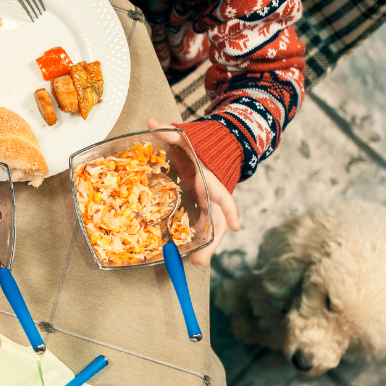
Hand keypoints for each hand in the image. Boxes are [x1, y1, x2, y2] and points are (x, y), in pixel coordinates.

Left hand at [147, 118, 239, 265]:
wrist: (207, 150)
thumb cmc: (197, 145)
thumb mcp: (184, 137)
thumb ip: (169, 132)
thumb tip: (150, 122)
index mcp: (210, 180)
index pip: (223, 197)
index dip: (229, 211)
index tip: (235, 226)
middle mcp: (210, 195)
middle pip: (216, 221)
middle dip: (212, 240)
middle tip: (201, 259)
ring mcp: (205, 203)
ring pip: (209, 228)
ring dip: (205, 246)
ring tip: (196, 263)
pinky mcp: (198, 208)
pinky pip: (199, 226)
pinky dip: (196, 241)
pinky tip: (191, 256)